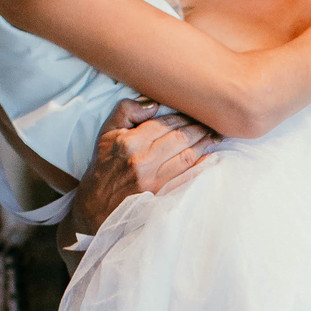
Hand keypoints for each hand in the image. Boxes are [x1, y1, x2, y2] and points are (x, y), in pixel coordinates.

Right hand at [72, 98, 214, 234]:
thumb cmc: (103, 167)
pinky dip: (200, 165)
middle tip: (210, 121)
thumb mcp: (106, 133)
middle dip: (198, 128)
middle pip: (179, 138)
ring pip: (186, 156)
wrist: (96, 206)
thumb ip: (126, 111)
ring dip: (204, 144)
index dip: (182, 117)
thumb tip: (154, 104)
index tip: (194, 112)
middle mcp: (143, 161)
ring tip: (214, 136)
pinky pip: (186, 176)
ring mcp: (153, 180)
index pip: (164, 124)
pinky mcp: (160, 195)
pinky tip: (210, 157)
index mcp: (130, 143)